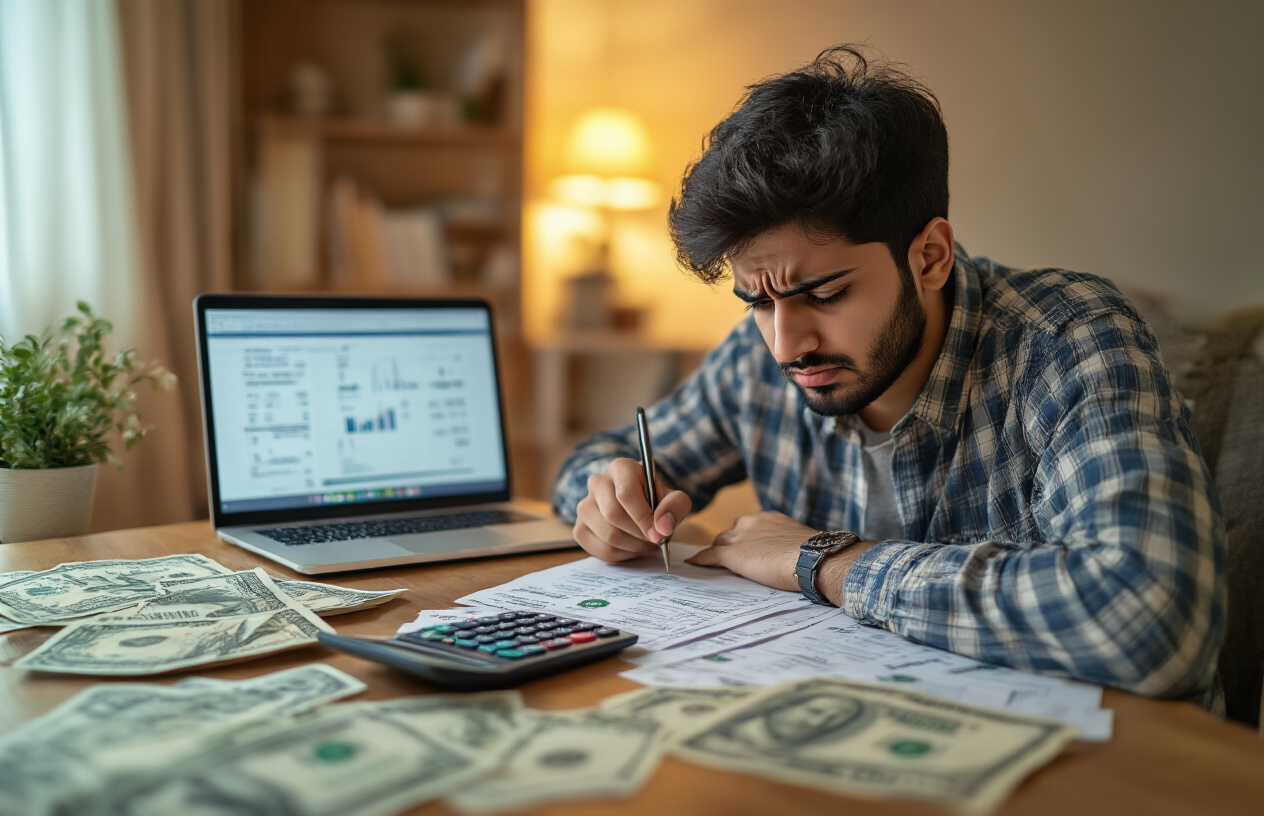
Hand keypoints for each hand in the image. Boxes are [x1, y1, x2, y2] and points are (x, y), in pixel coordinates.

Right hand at [572, 458, 692, 562]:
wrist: (639, 508)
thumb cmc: (656, 501)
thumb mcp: (674, 498)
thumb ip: (675, 507)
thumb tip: (662, 527)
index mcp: (621, 468)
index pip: (626, 494)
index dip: (643, 518)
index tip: (659, 535)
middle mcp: (597, 482)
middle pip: (613, 515)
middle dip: (639, 534)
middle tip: (654, 540)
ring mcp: (584, 506)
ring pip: (607, 535)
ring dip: (633, 547)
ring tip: (645, 543)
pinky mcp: (579, 528)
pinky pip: (600, 550)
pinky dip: (621, 556)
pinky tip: (631, 547)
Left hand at [686, 511, 818, 591]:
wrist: (813, 558)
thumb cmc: (816, 555)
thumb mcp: (803, 543)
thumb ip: (792, 546)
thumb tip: (802, 557)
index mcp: (770, 518)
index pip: (749, 526)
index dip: (747, 539)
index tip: (749, 548)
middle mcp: (753, 522)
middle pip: (731, 532)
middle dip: (731, 544)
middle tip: (734, 560)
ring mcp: (741, 537)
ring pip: (720, 542)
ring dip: (719, 552)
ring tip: (714, 564)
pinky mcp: (733, 554)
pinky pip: (710, 555)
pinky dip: (701, 559)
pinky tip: (693, 564)